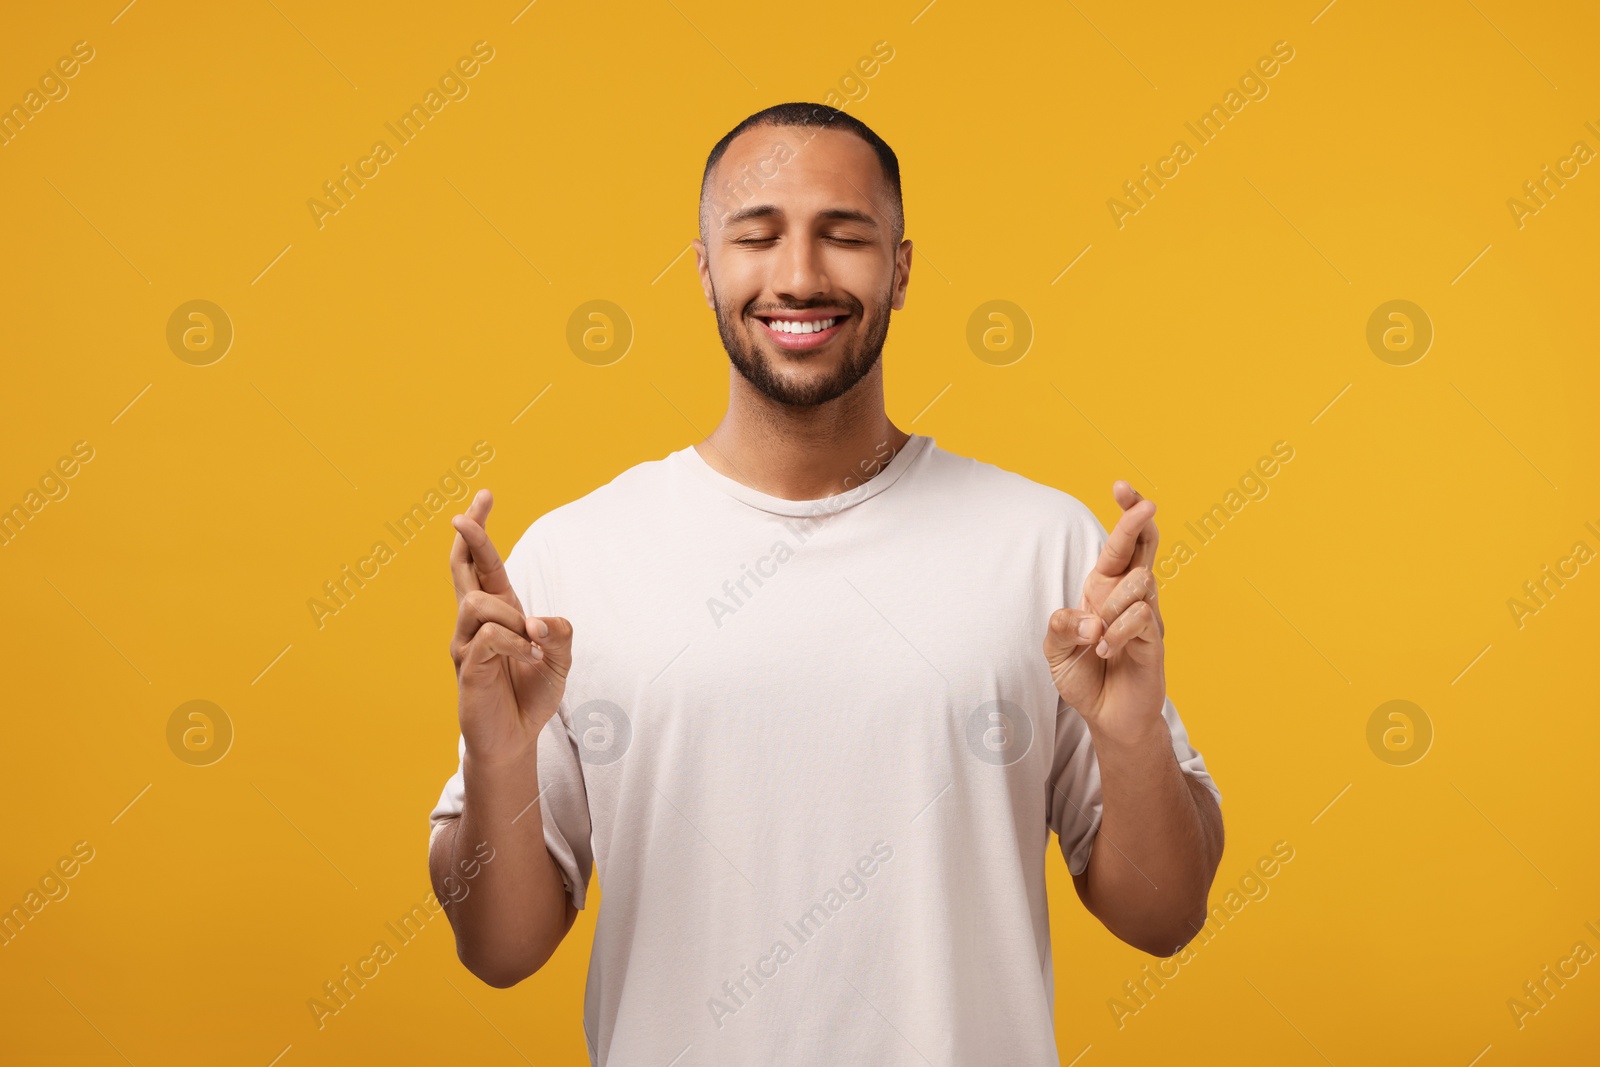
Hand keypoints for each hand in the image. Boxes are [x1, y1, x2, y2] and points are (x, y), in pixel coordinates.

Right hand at [449, 489, 572, 766]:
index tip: (482, 496)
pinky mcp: (466, 667)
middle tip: (463, 514)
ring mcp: (465, 643)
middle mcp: (475, 623)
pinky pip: (488, 637)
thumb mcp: (559, 660)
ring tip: (531, 641)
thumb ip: (559, 634)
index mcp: (498, 612)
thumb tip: (543, 621)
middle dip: (467, 537)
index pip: (483, 564)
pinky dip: (514, 641)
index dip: (480, 531)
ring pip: (477, 604)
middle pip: (462, 569)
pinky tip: (528, 656)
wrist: (515, 738)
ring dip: (511, 615)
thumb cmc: (531, 695)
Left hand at [1042, 481, 1166, 745]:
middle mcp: (1128, 597)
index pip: (1121, 543)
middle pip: (1143, 546)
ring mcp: (1146, 616)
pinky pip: (1139, 619)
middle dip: (1139, 520)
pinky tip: (1104, 652)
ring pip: (1141, 582)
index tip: (1122, 486)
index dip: (1126, 513)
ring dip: (1112, 606)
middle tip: (1145, 505)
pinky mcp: (1155, 640)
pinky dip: (1116, 634)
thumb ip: (1060, 627)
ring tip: (1096, 638)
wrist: (1107, 718)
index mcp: (1103, 589)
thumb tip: (1089, 617)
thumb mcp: (1055, 651)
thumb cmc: (1084, 677)